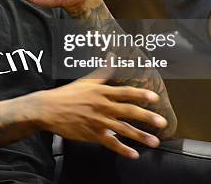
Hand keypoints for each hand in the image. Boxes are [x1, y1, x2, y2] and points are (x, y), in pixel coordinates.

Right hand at [35, 78, 167, 158]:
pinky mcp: (92, 134)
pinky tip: (134, 154)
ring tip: (155, 142)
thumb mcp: (86, 80)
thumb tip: (112, 56)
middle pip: (128, 111)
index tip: (155, 98)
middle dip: (147, 117)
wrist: (48, 109)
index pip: (125, 93)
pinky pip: (110, 143)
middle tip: (162, 122)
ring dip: (140, 136)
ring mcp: (98, 121)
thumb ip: (103, 71)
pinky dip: (122, 149)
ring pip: (122, 129)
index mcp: (101, 91)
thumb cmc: (67, 94)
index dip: (141, 95)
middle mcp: (102, 106)